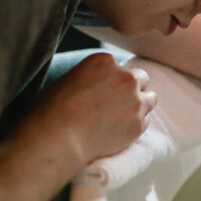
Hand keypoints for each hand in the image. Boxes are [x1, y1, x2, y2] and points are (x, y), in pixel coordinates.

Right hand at [24, 52, 157, 166]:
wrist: (56, 139)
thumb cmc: (50, 110)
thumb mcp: (68, 79)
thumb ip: (90, 76)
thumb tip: (95, 84)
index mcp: (105, 61)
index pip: (119, 66)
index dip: (113, 79)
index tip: (104, 91)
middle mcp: (125, 77)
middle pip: (141, 78)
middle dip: (132, 89)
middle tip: (117, 104)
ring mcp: (135, 101)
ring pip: (150, 99)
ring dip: (139, 106)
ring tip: (121, 118)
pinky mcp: (139, 124)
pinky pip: (146, 120)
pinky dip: (136, 124)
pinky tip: (119, 130)